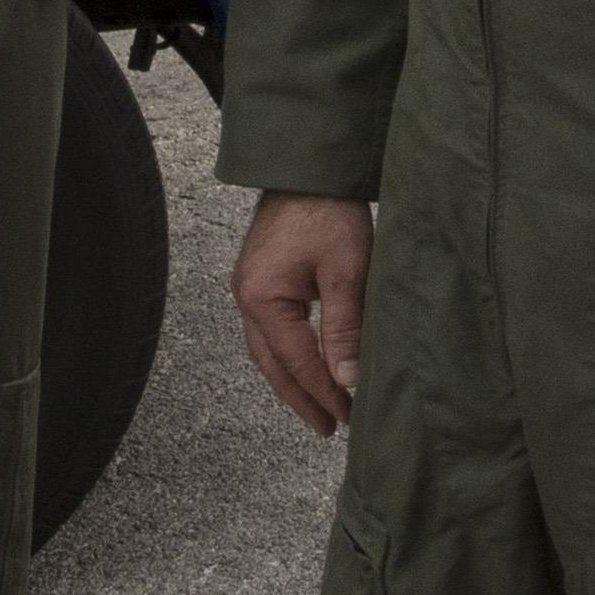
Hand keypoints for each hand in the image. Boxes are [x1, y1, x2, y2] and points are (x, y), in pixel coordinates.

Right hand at [234, 191, 372, 435]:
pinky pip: (271, 330)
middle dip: (301, 398)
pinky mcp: (260, 278)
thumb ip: (344, 329)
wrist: (310, 167)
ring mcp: (249, 288)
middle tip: (329, 427)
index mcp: (262, 299)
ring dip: (293, 379)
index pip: (296, 361)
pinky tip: (308, 364)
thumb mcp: (346, 273)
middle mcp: (246, 297)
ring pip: (268, 350)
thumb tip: (347, 380)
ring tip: (321, 407)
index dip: (323, 393)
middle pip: (272, 364)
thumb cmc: (329, 213)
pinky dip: (289, 354)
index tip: (347, 418)